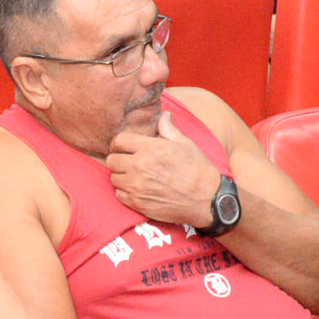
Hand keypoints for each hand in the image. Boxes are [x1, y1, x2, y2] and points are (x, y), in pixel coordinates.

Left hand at [104, 127, 221, 230]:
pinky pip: (119, 195)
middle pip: (111, 160)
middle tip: (128, 162)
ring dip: (121, 176)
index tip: (125, 147)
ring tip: (134, 176)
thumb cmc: (198, 169)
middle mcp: (140, 166)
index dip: (120, 143)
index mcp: (150, 148)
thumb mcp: (185, 144)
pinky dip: (125, 192)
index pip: (119, 140)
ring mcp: (137, 186)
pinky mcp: (138, 203)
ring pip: (113, 178)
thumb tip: (164, 115)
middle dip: (118, 159)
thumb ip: (168, 129)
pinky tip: (137, 190)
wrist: (206, 199)